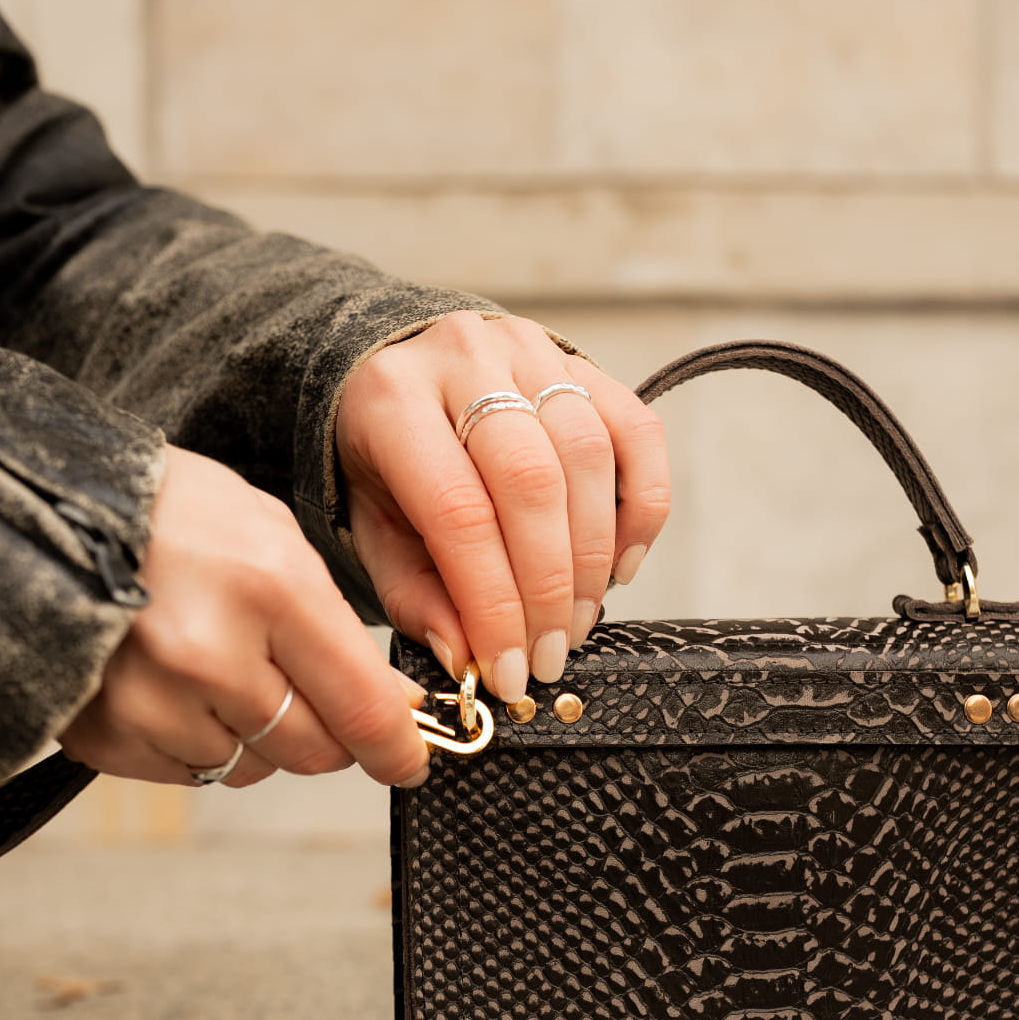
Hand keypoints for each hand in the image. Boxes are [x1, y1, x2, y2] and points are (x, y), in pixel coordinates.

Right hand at [60, 446, 430, 788]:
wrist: (39, 510)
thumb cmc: (168, 516)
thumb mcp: (270, 540)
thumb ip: (334, 630)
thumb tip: (391, 709)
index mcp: (268, 587)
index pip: (362, 707)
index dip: (397, 748)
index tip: (410, 762)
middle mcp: (211, 653)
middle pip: (312, 749)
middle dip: (328, 735)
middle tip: (309, 698)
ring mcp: (152, 701)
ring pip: (249, 767)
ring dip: (253, 735)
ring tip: (216, 667)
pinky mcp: (107, 736)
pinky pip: (188, 773)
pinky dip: (194, 741)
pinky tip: (171, 684)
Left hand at [335, 312, 670, 702]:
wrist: (402, 369)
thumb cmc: (387, 464)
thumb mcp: (375, 531)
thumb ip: (416, 595)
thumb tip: (468, 656)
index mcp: (394, 402)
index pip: (460, 512)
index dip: (494, 604)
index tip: (510, 670)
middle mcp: (463, 357)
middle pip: (532, 483)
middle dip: (550, 589)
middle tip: (551, 655)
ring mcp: (531, 348)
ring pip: (588, 456)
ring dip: (594, 559)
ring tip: (579, 622)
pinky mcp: (584, 361)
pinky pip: (639, 432)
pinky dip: (643, 508)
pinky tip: (622, 565)